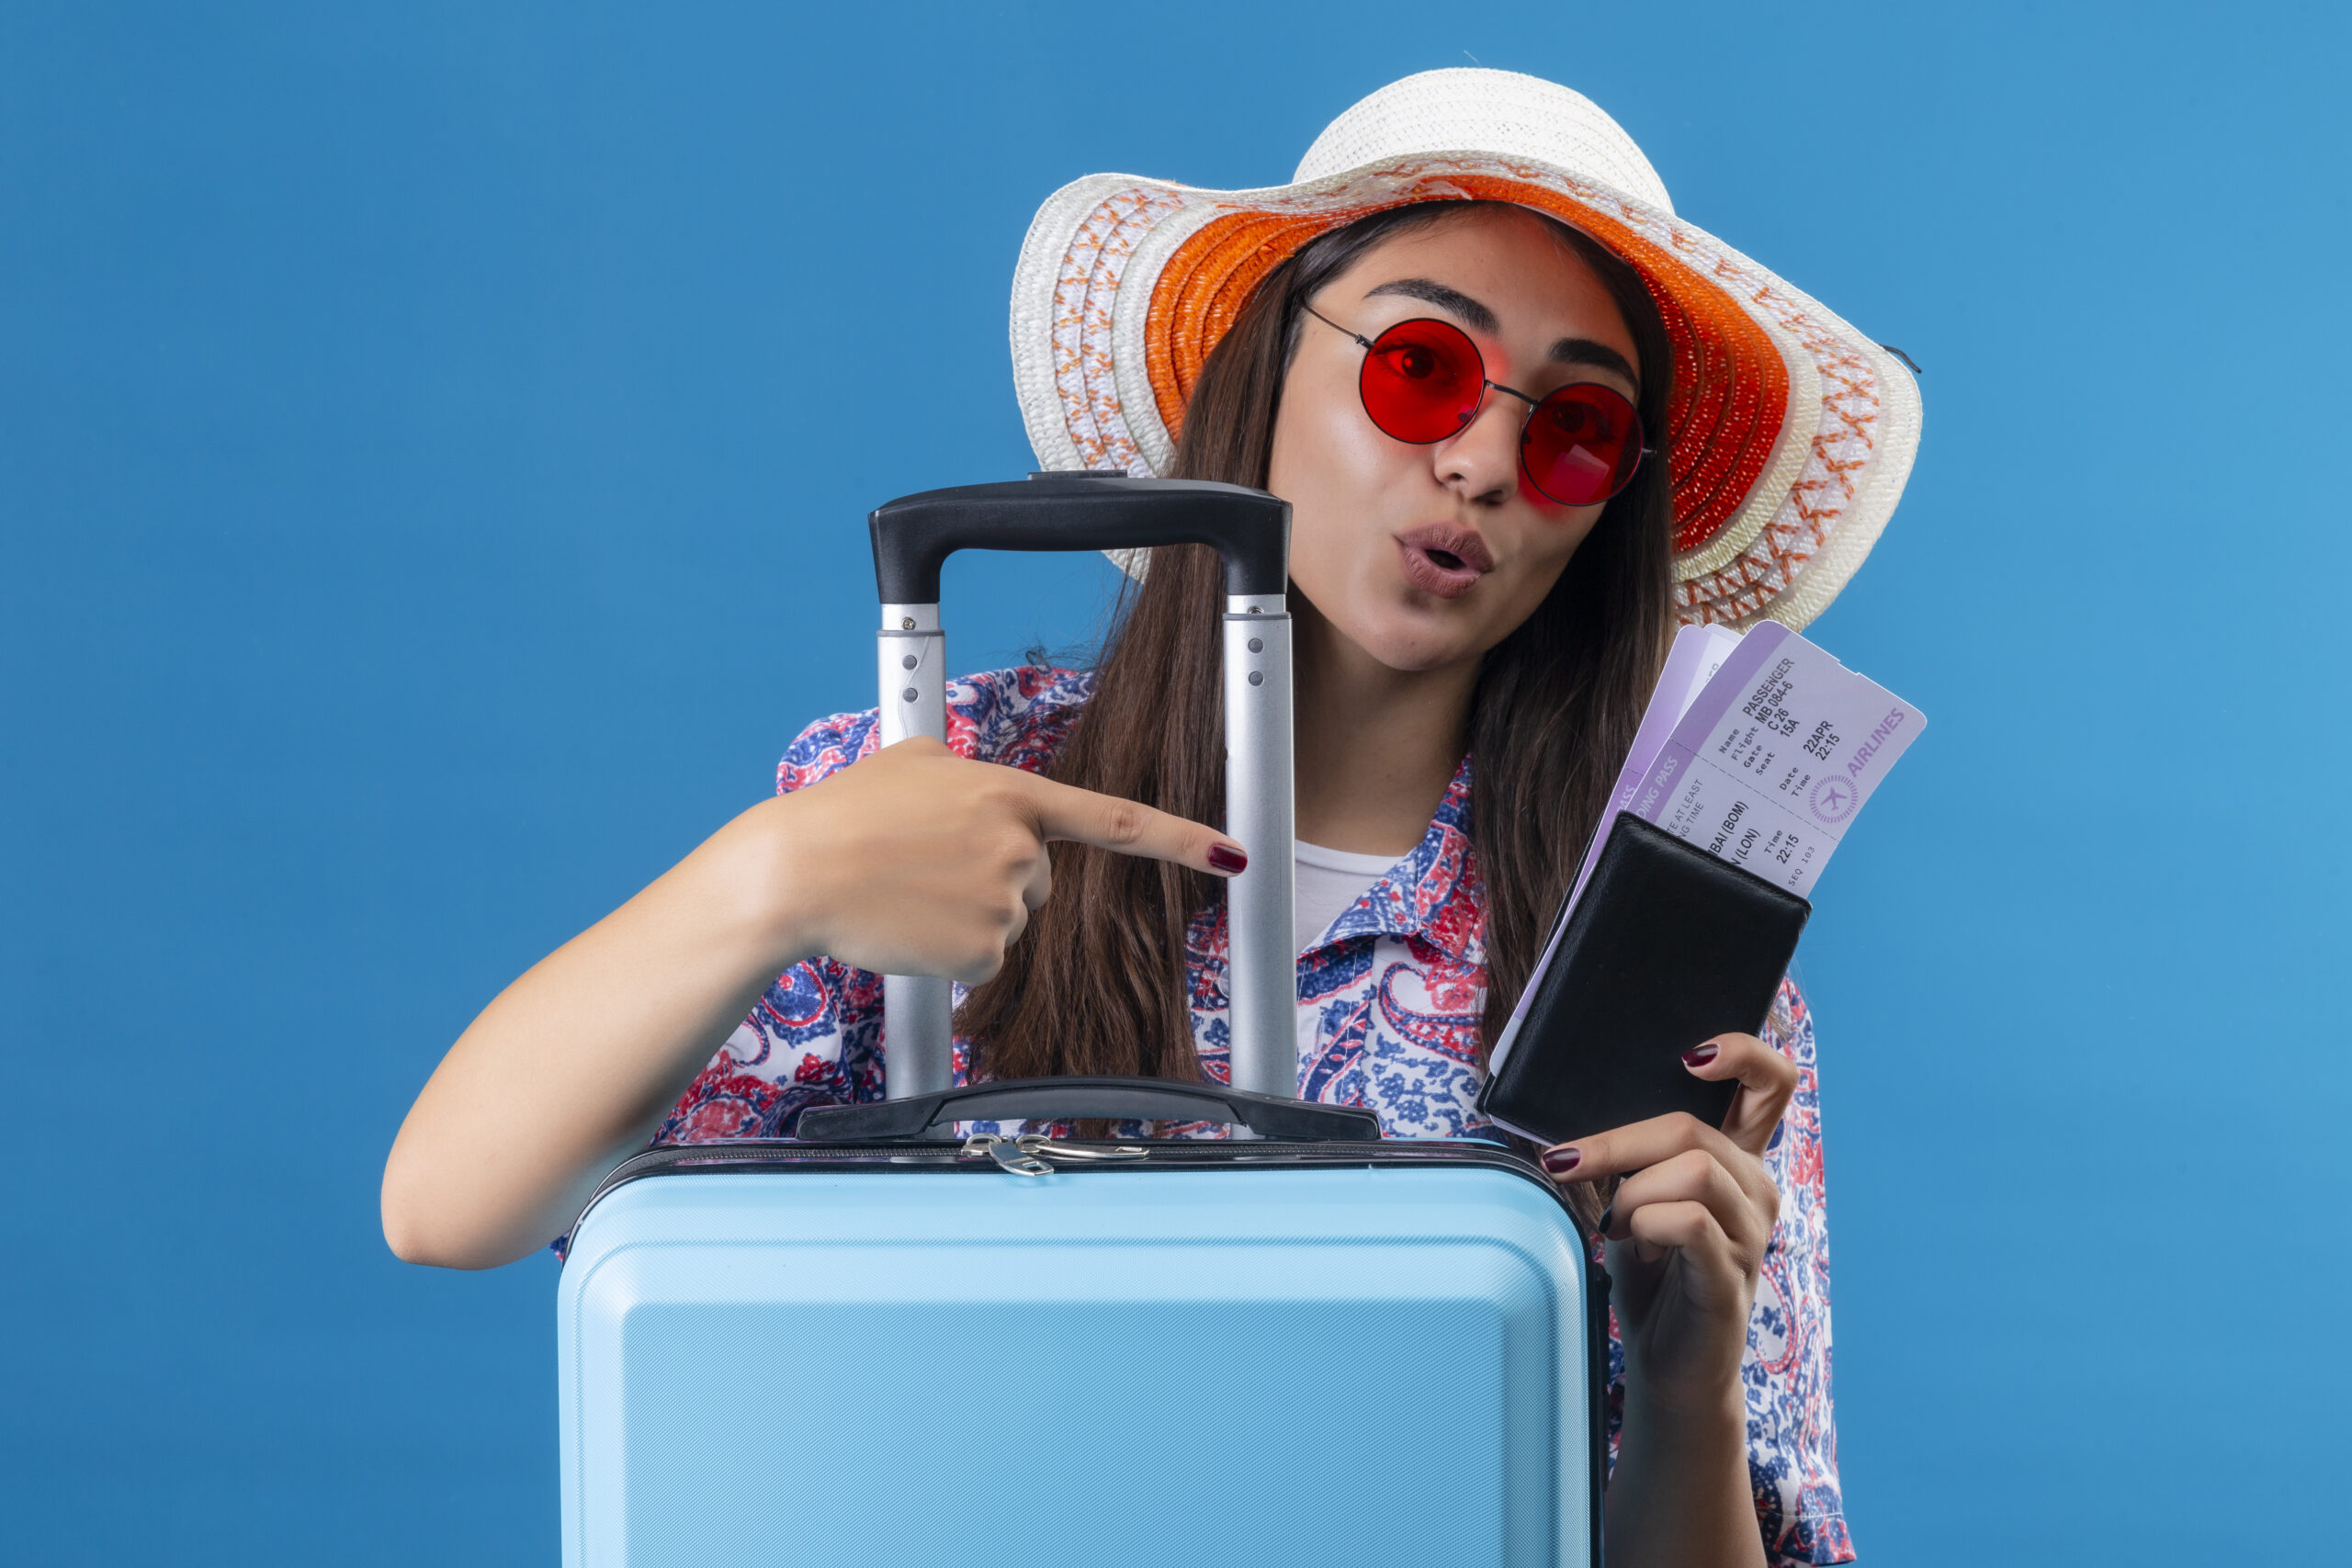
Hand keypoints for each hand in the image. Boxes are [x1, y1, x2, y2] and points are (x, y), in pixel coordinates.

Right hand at [759, 735, 1244, 983]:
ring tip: (906, 891)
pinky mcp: (982, 951)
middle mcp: (1022, 846)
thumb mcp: (908, 761)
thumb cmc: (842, 815)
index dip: (1181, 839)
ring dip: (965, 915)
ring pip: (1009, 922)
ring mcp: (1006, 902)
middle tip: (925, 866)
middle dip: (993, 878)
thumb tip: (959, 770)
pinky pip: (983, 961)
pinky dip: (948, 952)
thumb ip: (957, 766)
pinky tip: (908, 926)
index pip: (1116, 820)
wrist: (796, 871)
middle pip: (1038, 880)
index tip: (1234, 855)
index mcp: (1012, 793)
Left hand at [1540, 1033, 1796, 1412]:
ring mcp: (1750, 1234)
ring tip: (1617, 1226)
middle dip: (1615, 1142)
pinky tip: (1636, 1245)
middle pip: (1692, 1128)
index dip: (1742, 1052)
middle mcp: (1756, 1190)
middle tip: (1567, 1163)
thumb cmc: (1654, 1276)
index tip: (1690, 1055)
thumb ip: (1635, 1157)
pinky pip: (1690, 1222)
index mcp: (1738, 1162)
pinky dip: (1646, 1223)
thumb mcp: (1639, 1199)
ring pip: (1693, 1170)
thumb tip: (1586, 1125)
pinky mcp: (1731, 1276)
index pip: (1772, 1083)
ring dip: (1632, 1193)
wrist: (1666, 1363)